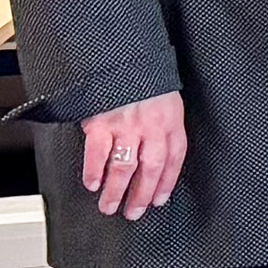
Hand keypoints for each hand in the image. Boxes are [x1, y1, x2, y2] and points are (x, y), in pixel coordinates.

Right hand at [78, 90, 187, 221]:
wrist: (121, 55)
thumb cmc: (143, 79)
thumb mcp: (163, 98)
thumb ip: (161, 124)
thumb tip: (157, 155)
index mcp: (170, 119)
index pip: (174, 158)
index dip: (167, 182)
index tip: (159, 200)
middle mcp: (151, 124)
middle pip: (150, 168)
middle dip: (141, 194)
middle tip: (133, 212)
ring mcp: (126, 124)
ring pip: (124, 167)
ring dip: (116, 191)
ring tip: (109, 206)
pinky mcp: (101, 122)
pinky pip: (98, 153)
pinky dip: (95, 172)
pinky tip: (92, 183)